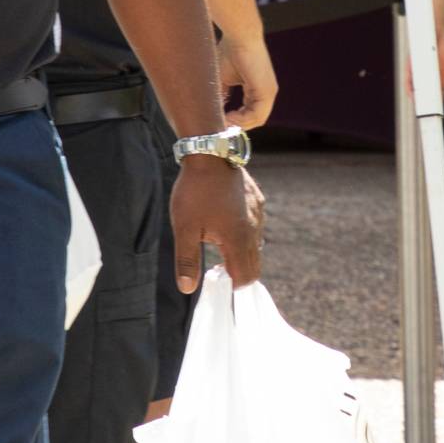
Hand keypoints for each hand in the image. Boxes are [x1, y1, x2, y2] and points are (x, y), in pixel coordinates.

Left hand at [170, 156, 263, 290]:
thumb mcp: (184, 228)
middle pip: (255, 265)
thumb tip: (187, 288)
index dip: (231, 285)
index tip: (216, 279)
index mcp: (238, 240)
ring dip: (241, 253)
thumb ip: (187, 260)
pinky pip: (256, 227)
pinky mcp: (258, 202)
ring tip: (217, 244)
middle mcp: (254, 230)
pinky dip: (244, 235)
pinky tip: (224, 222)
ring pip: (256, 246)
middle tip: (216, 267)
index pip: (245, 277)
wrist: (209, 154)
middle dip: (238, 272)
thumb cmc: (194, 192)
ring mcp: (258, 215)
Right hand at [219, 25, 277, 129]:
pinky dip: (242, 120)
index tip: (220, 121)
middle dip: (236, 125)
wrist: (239, 37)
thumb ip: (222, 96)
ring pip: (256, 120)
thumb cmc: (231, 52)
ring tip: (222, 121)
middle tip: (220, 125)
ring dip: (238, 124)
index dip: (235, 121)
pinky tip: (228, 116)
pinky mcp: (267, 91)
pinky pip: (257, 115)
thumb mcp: (224, 79)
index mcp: (258, 90)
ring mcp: (269, 92)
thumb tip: (214, 111)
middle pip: (254, 119)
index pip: (250, 114)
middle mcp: (266, 93)